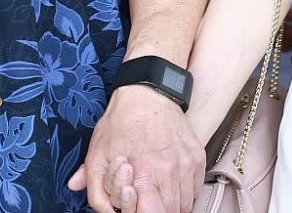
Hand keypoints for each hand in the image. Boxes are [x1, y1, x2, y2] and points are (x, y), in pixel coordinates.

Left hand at [68, 84, 204, 212]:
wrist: (148, 91)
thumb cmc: (122, 120)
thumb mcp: (97, 152)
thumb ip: (94, 186)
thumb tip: (94, 204)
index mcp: (143, 173)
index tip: (137, 208)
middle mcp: (169, 171)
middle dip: (156, 212)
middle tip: (147, 202)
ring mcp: (186, 164)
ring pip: (185, 205)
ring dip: (172, 205)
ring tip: (158, 193)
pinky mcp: (197, 157)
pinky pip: (196, 190)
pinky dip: (185, 193)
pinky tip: (170, 183)